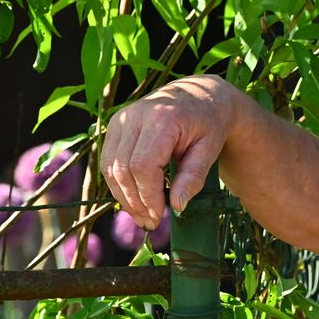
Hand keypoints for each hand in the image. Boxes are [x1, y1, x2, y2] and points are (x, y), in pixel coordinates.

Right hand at [100, 75, 236, 229]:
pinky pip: (109, 161)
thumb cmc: (209, 123)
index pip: (143, 165)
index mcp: (162, 117)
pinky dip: (119, 183)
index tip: (159, 215)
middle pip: (122, 169)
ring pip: (110, 168)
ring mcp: (122, 118)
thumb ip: (193, 176)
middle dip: (135, 201)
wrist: (201, 95)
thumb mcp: (210, 149)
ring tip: (143, 216)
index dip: (148, 195)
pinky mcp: (116, 125)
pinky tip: (134, 199)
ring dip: (124, 196)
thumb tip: (177, 206)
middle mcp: (136, 115)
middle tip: (150, 222)